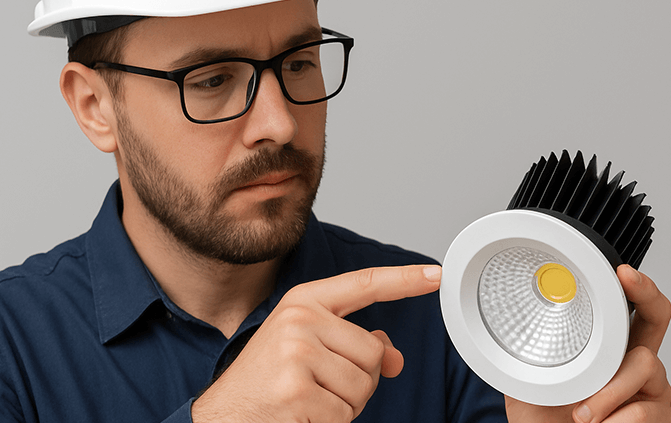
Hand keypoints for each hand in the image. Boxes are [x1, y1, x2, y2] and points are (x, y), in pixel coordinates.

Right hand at [192, 264, 441, 422]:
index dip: (404, 280)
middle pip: (374, 352)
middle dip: (358, 380)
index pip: (364, 285)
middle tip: (319, 386)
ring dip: (344, 405)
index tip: (434, 275)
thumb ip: (350, 343)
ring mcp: (297, 353)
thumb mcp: (305, 348)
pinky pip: (344, 414)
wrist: (221, 415)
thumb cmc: (265, 381)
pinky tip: (301, 415)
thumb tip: (395, 355)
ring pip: (364, 386)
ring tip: (308, 399)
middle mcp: (300, 320)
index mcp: (303, 302)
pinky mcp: (297, 389)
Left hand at [505, 265, 670, 422]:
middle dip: (645, 293)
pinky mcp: (661, 419)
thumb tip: (505, 328)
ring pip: (644, 366)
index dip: (633, 285)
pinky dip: (615, 422)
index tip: (622, 272)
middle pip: (657, 316)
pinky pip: (644, 410)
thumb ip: (529, 356)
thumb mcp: (532, 384)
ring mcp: (653, 390)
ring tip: (582, 415)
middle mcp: (636, 364)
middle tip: (624, 284)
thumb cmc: (547, 420)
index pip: (627, 309)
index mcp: (608, 350)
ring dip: (607, 392)